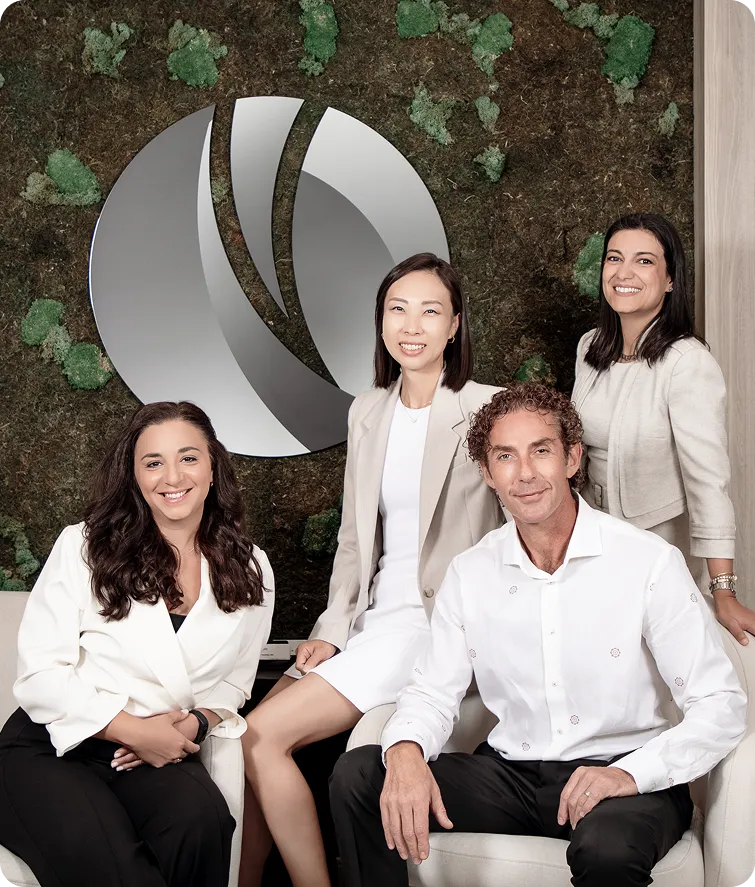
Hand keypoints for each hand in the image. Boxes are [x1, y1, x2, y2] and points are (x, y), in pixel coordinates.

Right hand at [121, 710, 199, 768]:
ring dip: (175, 756)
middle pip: (184, 755)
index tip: (196, 747)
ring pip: (175, 760)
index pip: (192, 748)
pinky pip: (165, 763)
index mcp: (180, 741)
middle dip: (184, 751)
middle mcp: (175, 752)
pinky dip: (165, 760)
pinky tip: (162, 755)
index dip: (195, 747)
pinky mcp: (158, 764)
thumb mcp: (168, 718)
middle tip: (182, 747)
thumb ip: (179, 715)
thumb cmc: (152, 725)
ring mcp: (167, 760)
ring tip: (172, 751)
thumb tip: (186, 713)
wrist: (137, 735)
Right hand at [295, 639, 336, 673]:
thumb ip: (312, 662)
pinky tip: (318, 663)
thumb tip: (305, 669)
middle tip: (318, 664)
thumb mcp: (320, 653)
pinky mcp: (307, 659)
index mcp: (302, 649)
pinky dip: (313, 667)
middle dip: (310, 668)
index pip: (299, 665)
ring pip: (305, 668)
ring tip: (319, 662)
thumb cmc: (326, 645)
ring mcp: (303, 656)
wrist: (330, 644)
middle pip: (301, 667)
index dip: (306, 670)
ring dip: (312, 667)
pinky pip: (308, 667)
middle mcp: (301, 652)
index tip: (314, 669)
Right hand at [381, 742, 452, 864]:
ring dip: (401, 845)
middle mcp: (405, 801)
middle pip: (408, 833)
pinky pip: (386, 822)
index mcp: (419, 799)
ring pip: (395, 830)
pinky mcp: (384, 801)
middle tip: (416, 858)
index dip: (422, 845)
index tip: (424, 854)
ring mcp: (393, 801)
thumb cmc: (419, 771)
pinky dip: (388, 835)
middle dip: (412, 849)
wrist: (403, 756)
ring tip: (405, 855)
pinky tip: (393, 843)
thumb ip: (440, 810)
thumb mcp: (434, 789)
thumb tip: (447, 824)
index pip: (421, 829)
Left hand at [558, 766, 636, 828]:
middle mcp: (585, 774)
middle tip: (573, 825)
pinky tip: (585, 817)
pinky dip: (586, 810)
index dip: (562, 809)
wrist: (628, 776)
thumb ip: (580, 791)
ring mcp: (595, 779)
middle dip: (570, 815)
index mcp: (579, 773)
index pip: (565, 793)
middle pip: (572, 798)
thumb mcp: (591, 782)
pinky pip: (591, 800)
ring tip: (578, 824)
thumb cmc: (609, 781)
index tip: (561, 820)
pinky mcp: (605, 785)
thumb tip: (570, 810)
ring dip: (577, 816)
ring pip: (580, 800)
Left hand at [714, 592, 754, 645]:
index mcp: (752, 624)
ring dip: (753, 632)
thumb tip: (745, 643)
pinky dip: (753, 629)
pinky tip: (749, 632)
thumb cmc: (726, 611)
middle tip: (748, 642)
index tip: (752, 644)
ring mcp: (753, 618)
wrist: (724, 600)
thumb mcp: (731, 625)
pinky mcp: (750, 617)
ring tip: (749, 637)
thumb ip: (739, 635)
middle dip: (754, 638)